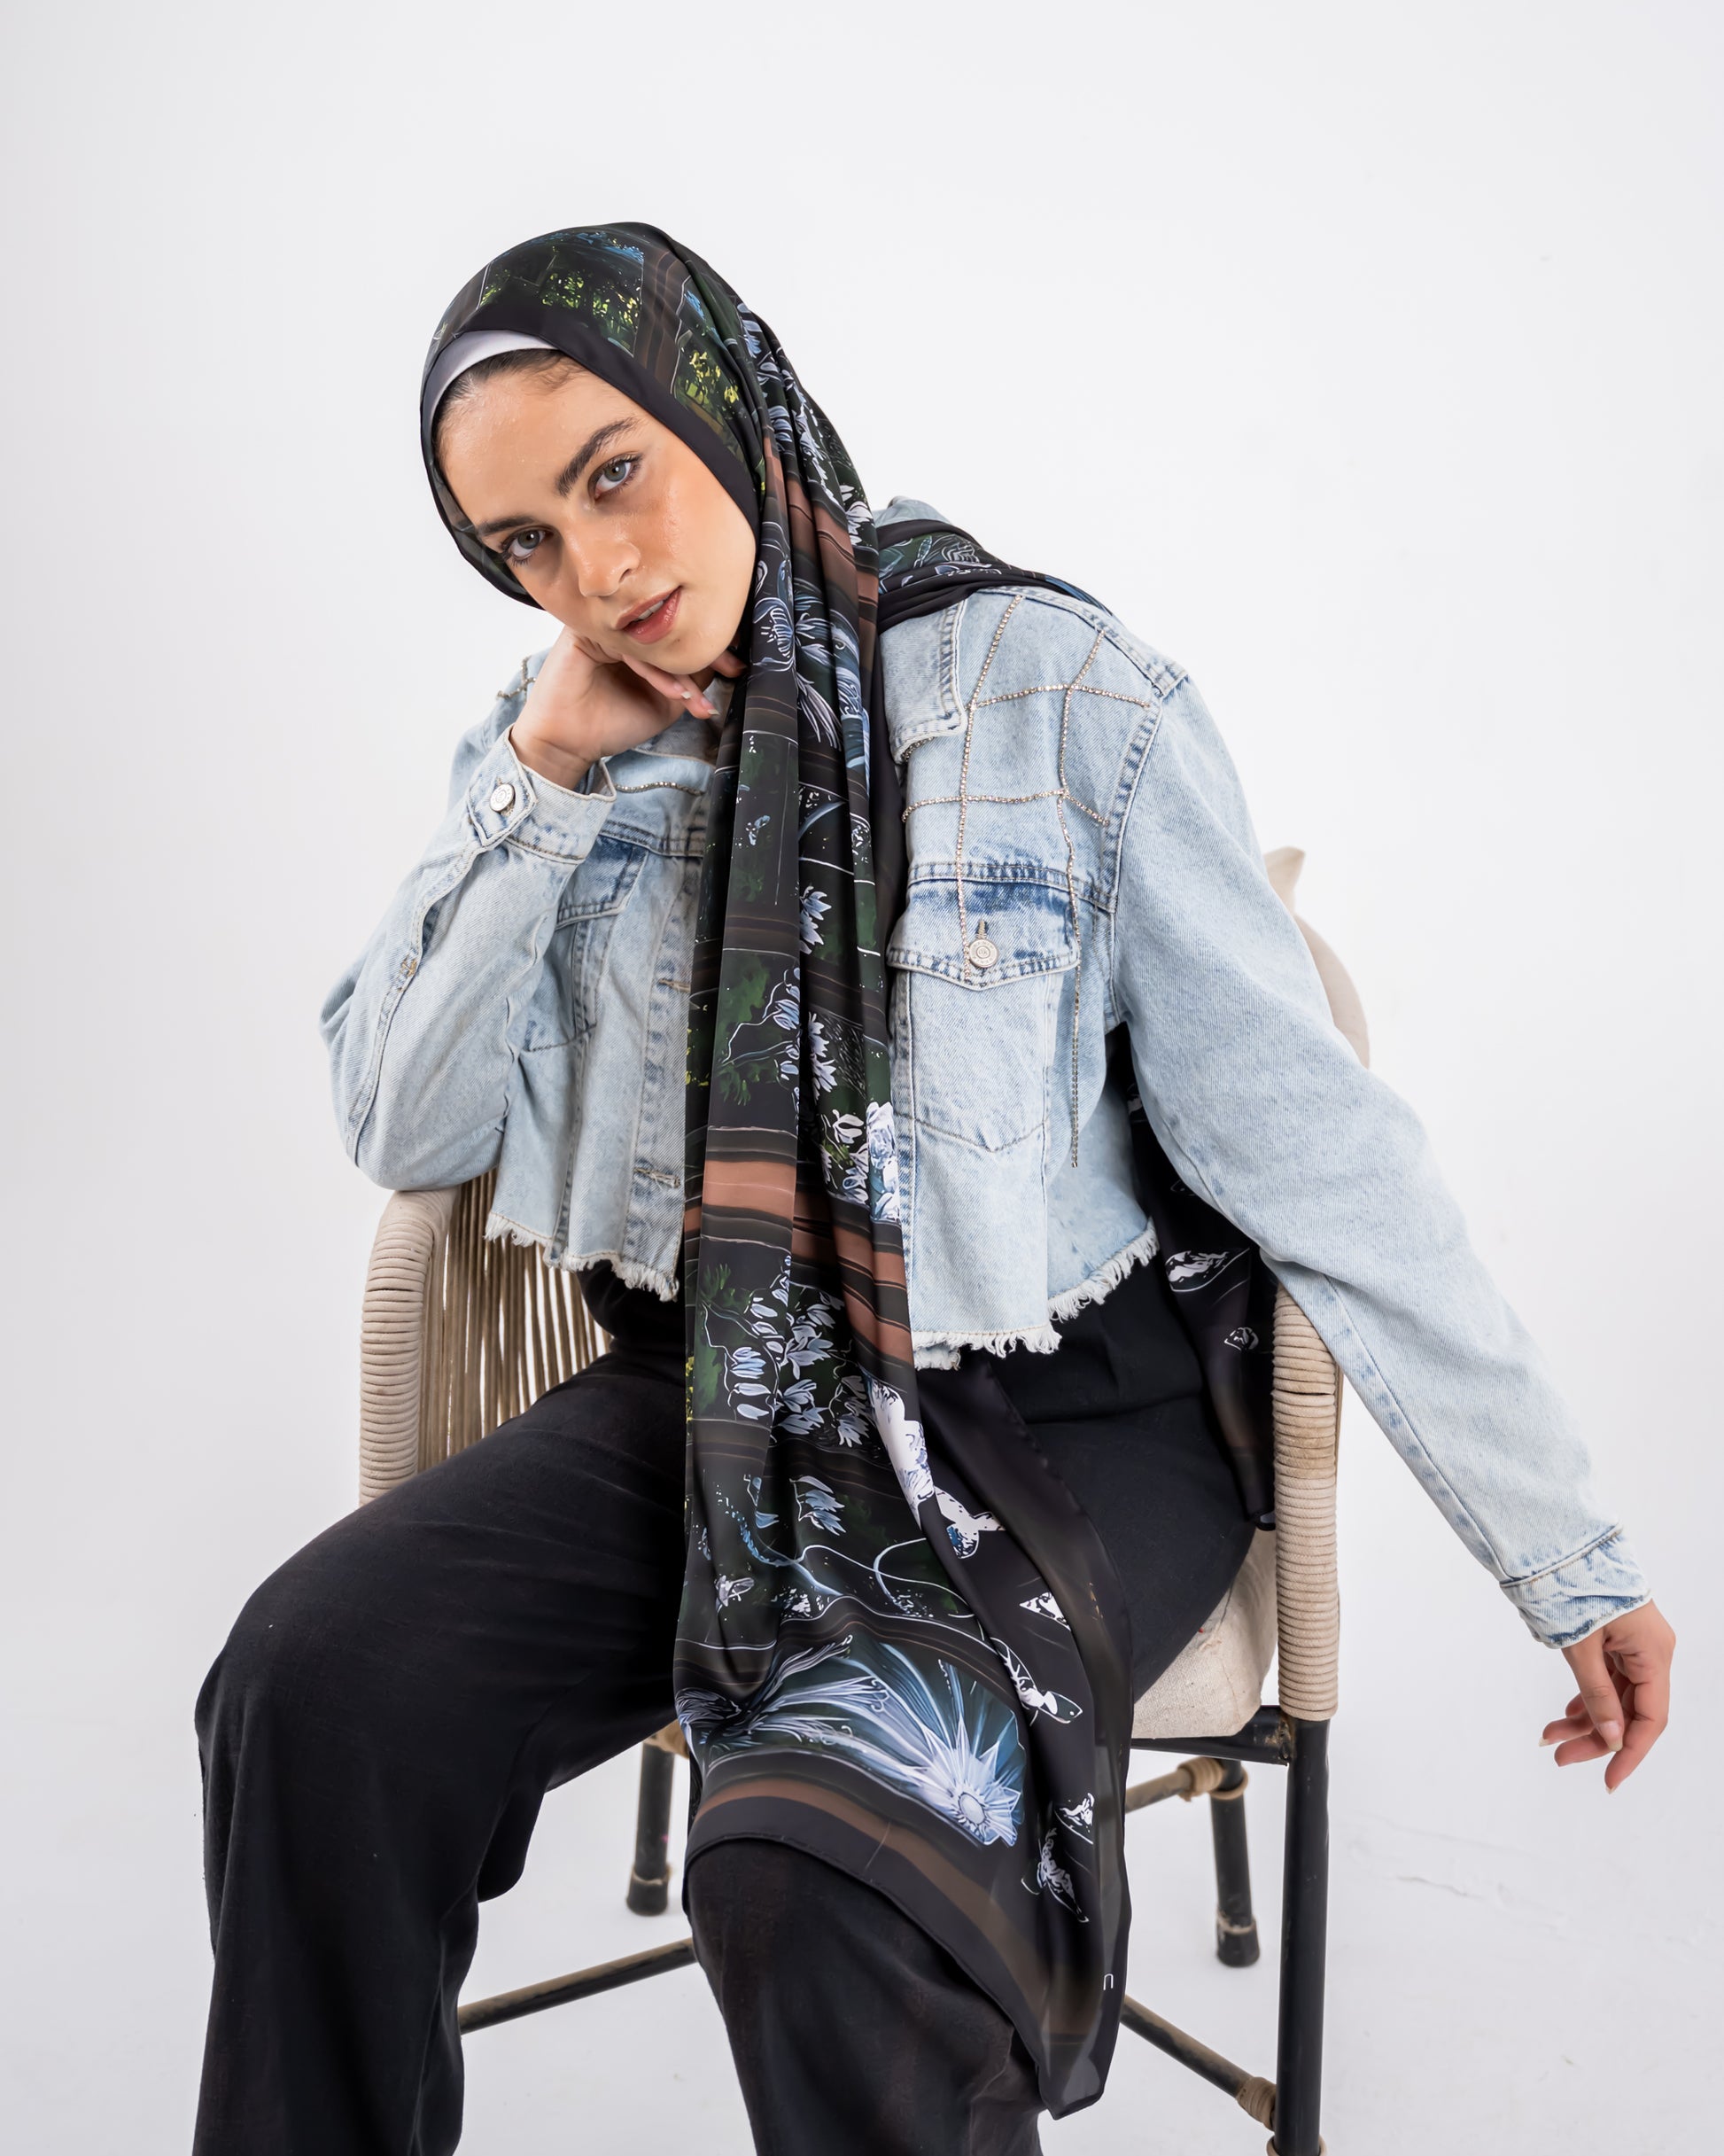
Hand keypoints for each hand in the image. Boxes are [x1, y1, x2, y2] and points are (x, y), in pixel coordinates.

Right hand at [507, 626, 744, 790]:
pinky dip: (656, 672)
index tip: (738, 662)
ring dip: (682, 670)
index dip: (712, 642)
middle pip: (670, 623)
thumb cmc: (613, 720)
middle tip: (733, 668)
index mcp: (638, 631)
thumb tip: (727, 656)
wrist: (569, 742)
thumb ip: (692, 675)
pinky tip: (673, 693)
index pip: (679, 625)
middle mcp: (620, 621)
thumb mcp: (667, 698)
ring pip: (653, 635)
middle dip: (707, 649)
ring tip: (695, 700)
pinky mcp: (585, 631)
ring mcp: (602, 622)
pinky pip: (631, 645)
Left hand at [1541, 1599, 1673, 1790]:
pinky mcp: (1618, 1638)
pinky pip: (1607, 1678)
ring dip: (1585, 1719)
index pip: (1651, 1719)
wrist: (1564, 1543)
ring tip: (1549, 1737)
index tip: (1608, 1779)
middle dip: (1595, 1737)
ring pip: (1615, 1696)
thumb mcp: (1582, 1646)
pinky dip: (1587, 1697)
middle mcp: (1651, 1652)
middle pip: (1630, 1710)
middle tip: (1558, 1756)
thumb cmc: (1576, 1586)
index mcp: (1654, 1654)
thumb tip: (1612, 1737)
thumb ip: (1598, 1694)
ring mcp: (1635, 1645)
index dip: (1631, 1752)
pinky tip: (1566, 1716)